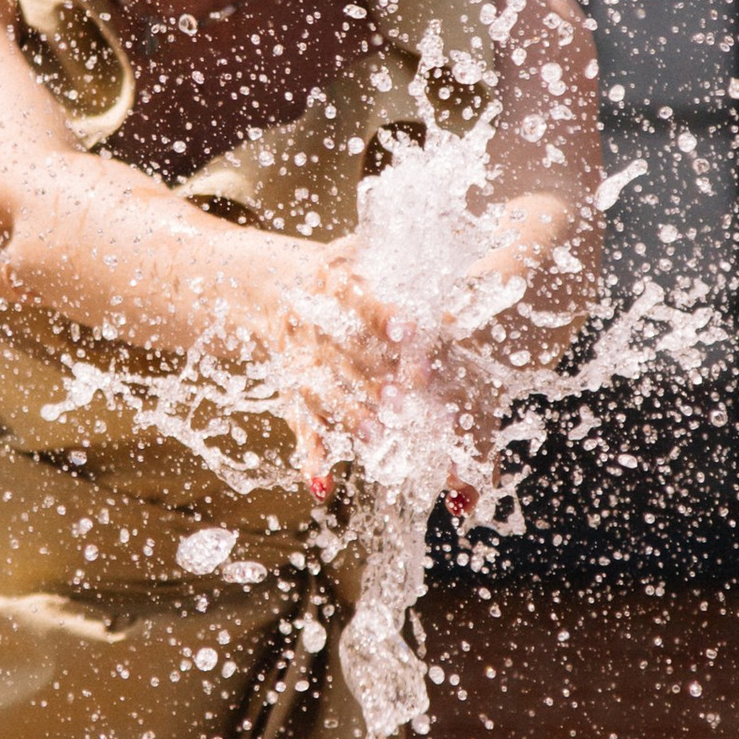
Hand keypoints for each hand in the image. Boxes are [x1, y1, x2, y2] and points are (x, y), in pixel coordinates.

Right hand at [254, 241, 403, 491]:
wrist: (273, 286)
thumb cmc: (341, 272)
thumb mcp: (360, 253)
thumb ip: (402, 264)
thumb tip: (465, 288)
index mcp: (333, 284)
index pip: (359, 301)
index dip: (382, 317)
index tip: (407, 331)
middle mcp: (313, 327)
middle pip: (343, 356)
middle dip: (371, 379)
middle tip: (402, 399)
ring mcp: (302, 363)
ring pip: (322, 392)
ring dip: (346, 415)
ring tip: (374, 436)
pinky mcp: (297, 394)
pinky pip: (303, 427)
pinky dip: (311, 457)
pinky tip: (320, 485)